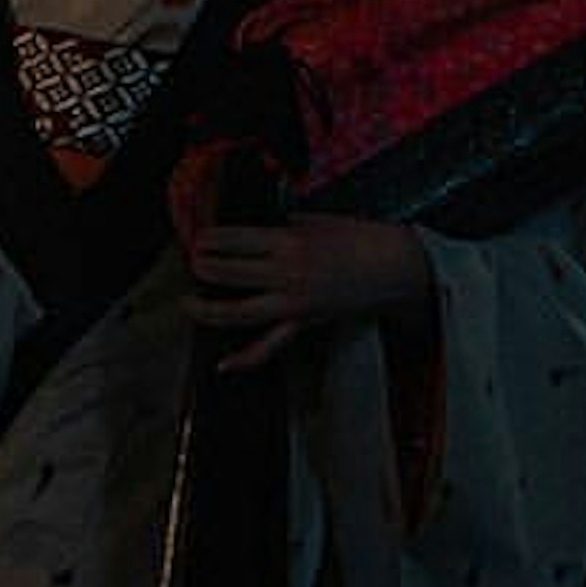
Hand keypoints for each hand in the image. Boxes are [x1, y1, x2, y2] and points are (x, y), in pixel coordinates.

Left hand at [184, 212, 431, 374]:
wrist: (397, 266)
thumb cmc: (362, 238)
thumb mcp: (317, 221)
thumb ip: (284, 227)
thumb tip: (258, 230)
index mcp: (289, 242)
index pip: (234, 240)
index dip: (209, 239)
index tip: (197, 237)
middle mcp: (287, 273)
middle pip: (229, 274)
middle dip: (202, 267)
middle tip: (192, 263)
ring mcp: (294, 302)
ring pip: (238, 313)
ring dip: (207, 310)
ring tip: (188, 304)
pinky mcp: (304, 323)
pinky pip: (270, 346)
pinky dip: (245, 358)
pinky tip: (223, 365)